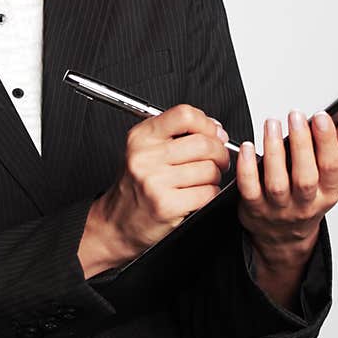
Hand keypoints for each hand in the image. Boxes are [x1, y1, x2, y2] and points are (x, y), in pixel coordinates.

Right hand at [81, 104, 230, 274]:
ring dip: (214, 176)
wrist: (117, 222)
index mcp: (141, 136)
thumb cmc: (136, 185)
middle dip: (219, 153)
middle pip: (203, 143)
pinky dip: (210, 193)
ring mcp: (154, 181)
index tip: (214, 134)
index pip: (184, 115)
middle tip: (218, 160)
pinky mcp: (166, 205)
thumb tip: (216, 129)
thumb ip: (177, 133)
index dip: (207, 124)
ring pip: (209, 169)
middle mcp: (145, 156)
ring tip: (203, 180)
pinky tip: (198, 194)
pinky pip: (207, 192)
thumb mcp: (146, 149)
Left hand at [236, 110, 337, 306]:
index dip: (328, 142)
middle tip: (296, 116)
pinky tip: (247, 148)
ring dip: (274, 151)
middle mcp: (304, 204)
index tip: (322, 117)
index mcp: (327, 194)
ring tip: (272, 124)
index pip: (331, 168)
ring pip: (277, 183)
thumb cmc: (307, 200)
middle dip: (302, 144)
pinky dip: (247, 168)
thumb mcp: (329, 179)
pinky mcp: (254, 209)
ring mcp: (278, 208)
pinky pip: (249, 189)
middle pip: (305, 177)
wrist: (283, 237)